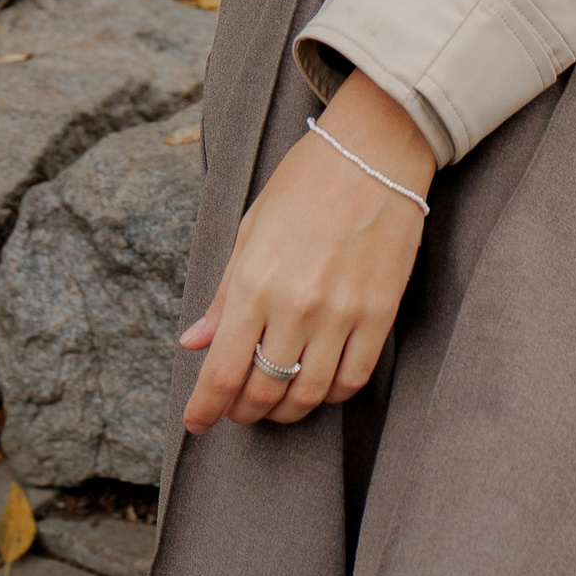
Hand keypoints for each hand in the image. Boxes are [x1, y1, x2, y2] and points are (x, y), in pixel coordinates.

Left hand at [178, 72, 437, 429]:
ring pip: (310, 395)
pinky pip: (355, 377)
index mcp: (255, 282)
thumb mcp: (250, 231)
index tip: (196, 423)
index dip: (205, 408)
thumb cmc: (305, 183)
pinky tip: (318, 384)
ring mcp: (344, 312)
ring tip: (275, 402)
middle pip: (264, 392)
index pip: (222, 371)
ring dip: (286, 411)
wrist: (375, 152)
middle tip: (235, 409)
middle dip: (242, 411)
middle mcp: (298, 305)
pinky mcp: (381, 312)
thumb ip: (225, 296)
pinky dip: (331, 393)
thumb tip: (194, 344)